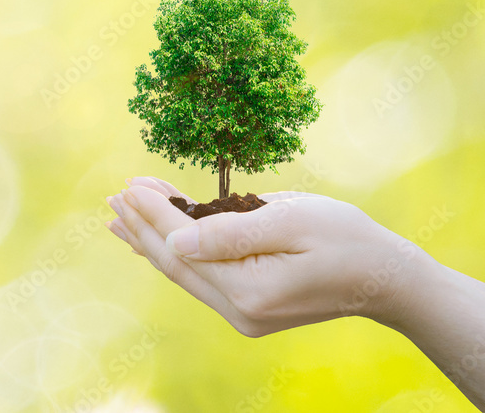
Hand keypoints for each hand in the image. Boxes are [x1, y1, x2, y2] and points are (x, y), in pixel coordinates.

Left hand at [105, 177, 427, 337]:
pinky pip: (200, 275)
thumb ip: (230, 231)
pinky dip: (176, 252)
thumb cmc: (344, 238)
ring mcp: (242, 314)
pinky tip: (153, 240)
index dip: (152, 213)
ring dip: (151, 239)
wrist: (385, 278)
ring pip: (183, 270)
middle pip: (175, 263)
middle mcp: (239, 310)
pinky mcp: (247, 308)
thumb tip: (175, 238)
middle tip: (112, 198)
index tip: (128, 185)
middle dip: (141, 227)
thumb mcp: (291, 220)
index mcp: (249, 289)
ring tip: (120, 216)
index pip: (182, 246)